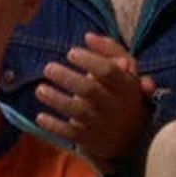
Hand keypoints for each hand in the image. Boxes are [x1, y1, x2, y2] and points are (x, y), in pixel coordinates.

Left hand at [35, 33, 157, 165]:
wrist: (135, 138)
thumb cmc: (125, 94)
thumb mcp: (127, 71)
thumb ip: (111, 50)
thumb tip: (88, 36)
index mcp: (127, 87)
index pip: (108, 72)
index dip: (89, 60)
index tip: (71, 52)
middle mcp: (116, 106)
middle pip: (90, 90)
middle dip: (67, 78)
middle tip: (48, 67)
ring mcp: (103, 125)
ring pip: (78, 112)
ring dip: (56, 100)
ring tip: (40, 89)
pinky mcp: (91, 140)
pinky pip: (71, 134)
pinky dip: (54, 126)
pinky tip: (40, 116)